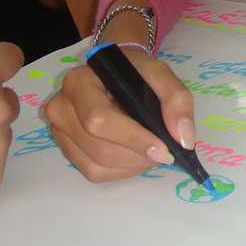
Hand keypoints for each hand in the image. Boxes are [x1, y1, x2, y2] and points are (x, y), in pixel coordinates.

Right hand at [44, 49, 194, 182]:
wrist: (115, 73)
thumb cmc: (134, 72)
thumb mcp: (159, 73)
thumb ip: (176, 100)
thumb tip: (184, 140)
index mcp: (78, 82)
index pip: (99, 119)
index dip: (133, 139)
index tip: (164, 150)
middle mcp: (61, 108)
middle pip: (100, 148)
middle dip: (138, 156)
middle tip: (165, 151)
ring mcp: (61, 132)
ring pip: (97, 166)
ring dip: (132, 165)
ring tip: (151, 150)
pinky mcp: (68, 150)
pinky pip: (95, 172)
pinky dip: (122, 170)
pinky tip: (135, 155)